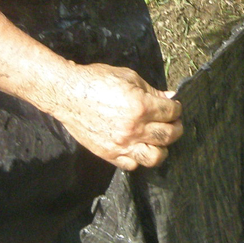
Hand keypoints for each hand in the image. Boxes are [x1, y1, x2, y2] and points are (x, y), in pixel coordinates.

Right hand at [47, 63, 182, 170]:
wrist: (67, 94)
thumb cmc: (96, 80)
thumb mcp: (128, 77)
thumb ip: (151, 91)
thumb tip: (170, 98)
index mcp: (140, 106)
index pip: (171, 112)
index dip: (176, 108)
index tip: (173, 108)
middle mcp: (134, 128)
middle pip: (168, 135)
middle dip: (176, 128)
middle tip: (172, 123)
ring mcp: (121, 144)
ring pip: (155, 157)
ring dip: (162, 148)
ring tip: (158, 140)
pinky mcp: (109, 154)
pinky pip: (132, 165)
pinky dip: (138, 158)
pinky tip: (137, 147)